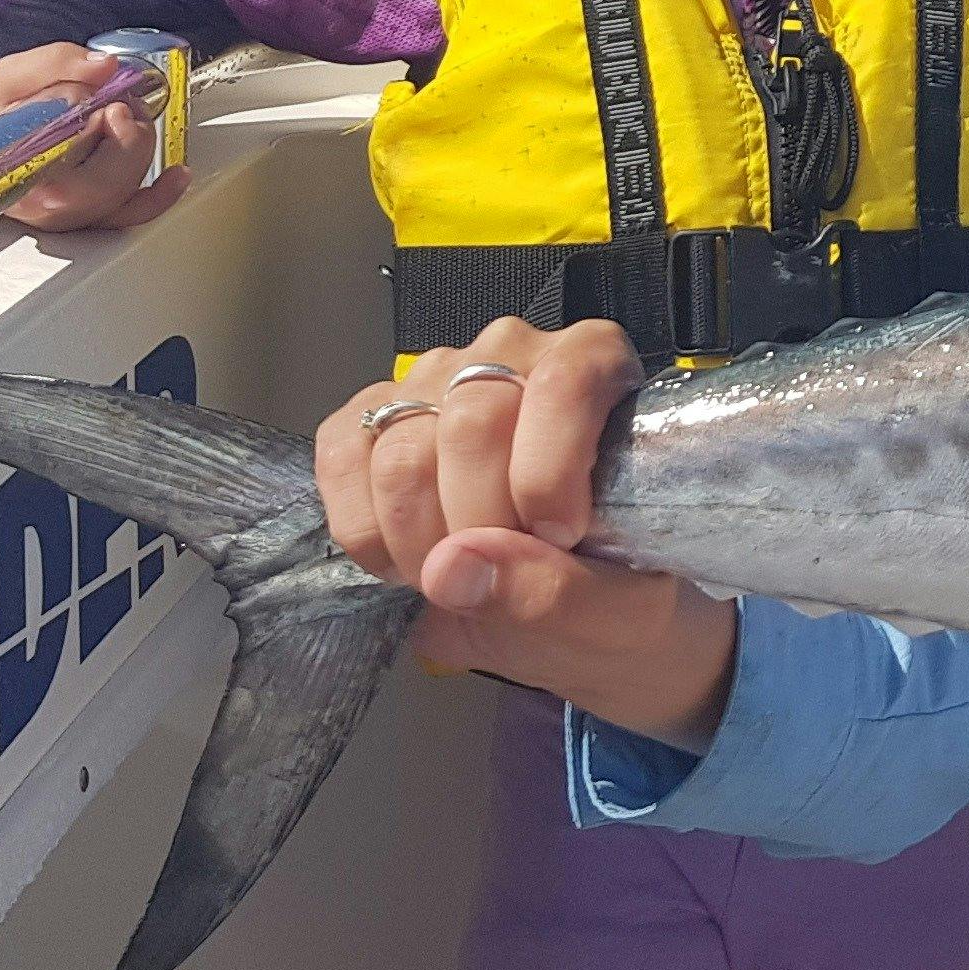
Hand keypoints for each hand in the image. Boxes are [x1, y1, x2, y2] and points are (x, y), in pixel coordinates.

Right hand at [0, 42, 188, 230]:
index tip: (114, 109)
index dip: (106, 140)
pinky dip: (158, 196)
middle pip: (107, 186)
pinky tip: (175, 176)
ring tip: (126, 119)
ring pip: (123, 197)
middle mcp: (40, 204)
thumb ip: (56, 63)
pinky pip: (130, 216)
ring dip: (139, 151)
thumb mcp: (12, 74)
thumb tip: (103, 68)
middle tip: (120, 108)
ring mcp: (66, 216)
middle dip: (130, 138)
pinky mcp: (87, 217)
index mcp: (16, 171)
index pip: (71, 171)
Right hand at [312, 318, 737, 748]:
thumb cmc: (620, 592)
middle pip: (471, 424)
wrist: (579, 613)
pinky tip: (408, 562)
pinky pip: (343, 459)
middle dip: (481, 525)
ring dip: (421, 542)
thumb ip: (559, 593)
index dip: (548, 472)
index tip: (558, 538)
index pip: (562, 384)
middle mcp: (509, 355)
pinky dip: (367, 532)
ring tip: (460, 578)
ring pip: (402, 451)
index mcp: (597, 365)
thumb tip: (456, 564)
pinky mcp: (372, 418)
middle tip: (505, 578)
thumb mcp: (624, 614)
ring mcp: (432, 380)